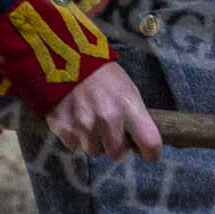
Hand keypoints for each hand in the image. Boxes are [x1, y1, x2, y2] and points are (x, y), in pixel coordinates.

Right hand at [44, 63, 162, 161]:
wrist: (66, 59)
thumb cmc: (103, 75)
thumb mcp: (127, 89)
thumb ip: (133, 115)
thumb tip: (138, 140)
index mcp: (129, 106)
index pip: (150, 143)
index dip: (150, 153)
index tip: (147, 153)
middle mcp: (108, 118)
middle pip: (117, 154)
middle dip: (115, 146)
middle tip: (110, 131)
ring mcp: (84, 125)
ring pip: (94, 152)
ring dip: (94, 141)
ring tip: (90, 121)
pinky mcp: (64, 128)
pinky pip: (74, 147)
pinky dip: (76, 137)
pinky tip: (75, 119)